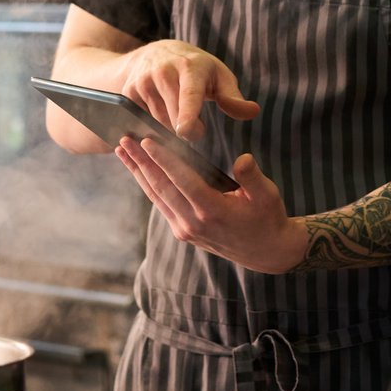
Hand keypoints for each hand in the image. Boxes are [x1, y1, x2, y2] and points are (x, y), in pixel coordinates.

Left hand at [117, 141, 308, 272]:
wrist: (266, 252)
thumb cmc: (267, 218)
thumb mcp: (268, 195)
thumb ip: (252, 176)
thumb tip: (243, 159)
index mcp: (213, 210)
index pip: (182, 180)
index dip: (163, 159)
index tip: (147, 141)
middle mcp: (194, 222)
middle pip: (161, 187)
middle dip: (140, 161)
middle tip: (123, 139)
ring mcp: (185, 229)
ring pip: (156, 195)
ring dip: (137, 172)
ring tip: (122, 150)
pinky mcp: (183, 232)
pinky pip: (161, 203)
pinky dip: (147, 184)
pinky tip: (138, 169)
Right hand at [120, 41, 259, 139]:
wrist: (156, 54)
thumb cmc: (197, 70)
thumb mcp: (219, 77)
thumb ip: (233, 97)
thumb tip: (252, 111)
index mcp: (190, 67)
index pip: (189, 94)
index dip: (188, 114)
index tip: (186, 130)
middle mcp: (163, 72)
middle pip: (174, 118)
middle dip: (188, 131)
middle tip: (196, 128)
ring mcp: (142, 82)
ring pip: (158, 124)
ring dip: (170, 129)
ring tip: (176, 114)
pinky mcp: (128, 93)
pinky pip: (142, 122)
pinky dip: (153, 126)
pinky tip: (159, 114)